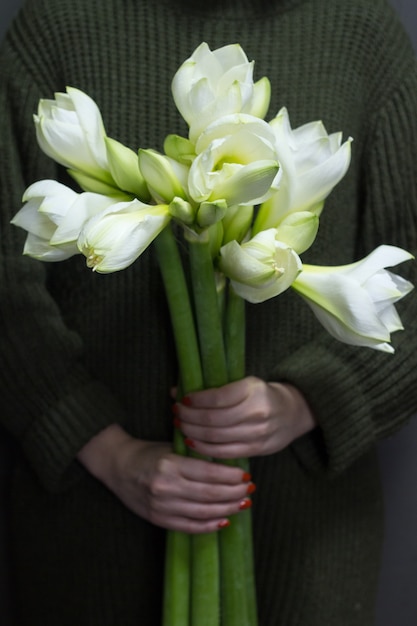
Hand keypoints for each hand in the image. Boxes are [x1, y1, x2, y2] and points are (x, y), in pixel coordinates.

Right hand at [77, 424, 253, 533]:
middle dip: (234, 493)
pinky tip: (223, 520)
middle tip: (250, 490)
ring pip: (202, 512)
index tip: (246, 475)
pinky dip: (208, 525)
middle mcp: (165, 487)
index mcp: (170, 464)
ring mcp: (161, 506)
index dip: (231, 476)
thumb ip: (195, 456)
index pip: (208, 473)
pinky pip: (188, 526)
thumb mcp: (171, 446)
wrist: (117, 465)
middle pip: (209, 494)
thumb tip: (227, 465)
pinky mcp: (157, 519)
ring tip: (243, 504)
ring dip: (227, 509)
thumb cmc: (148, 453)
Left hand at [174, 376, 316, 458]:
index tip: (182, 399)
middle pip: (214, 419)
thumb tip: (178, 390)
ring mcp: (258, 433)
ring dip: (193, 432)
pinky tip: (192, 442)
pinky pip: (225, 452)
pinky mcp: (257, 449)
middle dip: (189, 417)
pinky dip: (205, 449)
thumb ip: (217, 388)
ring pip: (217, 437)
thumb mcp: (246, 383)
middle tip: (176, 413)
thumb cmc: (262, 395)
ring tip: (181, 426)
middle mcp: (256, 412)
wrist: (293, 412)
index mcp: (252, 390)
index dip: (196, 400)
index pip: (218, 397)